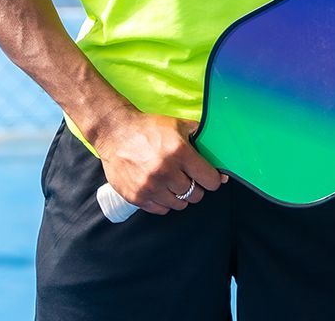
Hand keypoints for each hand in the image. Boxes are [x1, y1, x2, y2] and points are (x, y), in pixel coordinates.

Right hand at [91, 109, 224, 214]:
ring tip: (175, 185)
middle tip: (190, 180)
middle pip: (195, 194)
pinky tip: (162, 190)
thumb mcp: (178, 125)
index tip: (211, 178)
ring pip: (179, 204)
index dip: (213, 180)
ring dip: (180, 196)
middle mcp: (166, 171)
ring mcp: (150, 186)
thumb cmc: (148, 128)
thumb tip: (219, 153)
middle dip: (197, 188)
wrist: (115, 133)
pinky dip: (164, 202)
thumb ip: (199, 136)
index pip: (209, 179)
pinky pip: (160, 209)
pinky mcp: (136, 196)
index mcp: (180, 152)